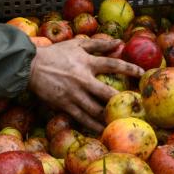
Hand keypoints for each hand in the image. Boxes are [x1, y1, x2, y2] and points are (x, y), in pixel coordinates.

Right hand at [28, 38, 143, 132]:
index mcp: (87, 62)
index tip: (142, 74)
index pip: (113, 64)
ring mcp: (74, 94)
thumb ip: (99, 45)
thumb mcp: (77, 45)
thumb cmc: (55, 54)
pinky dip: (93, 125)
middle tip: (135, 107)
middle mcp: (83, 80)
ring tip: (122, 122)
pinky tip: (102, 131)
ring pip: (96, 110)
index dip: (129, 69)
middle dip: (122, 101)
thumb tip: (119, 42)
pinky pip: (82, 118)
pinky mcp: (65, 105)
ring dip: (109, 117)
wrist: (31, 66)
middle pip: (107, 93)